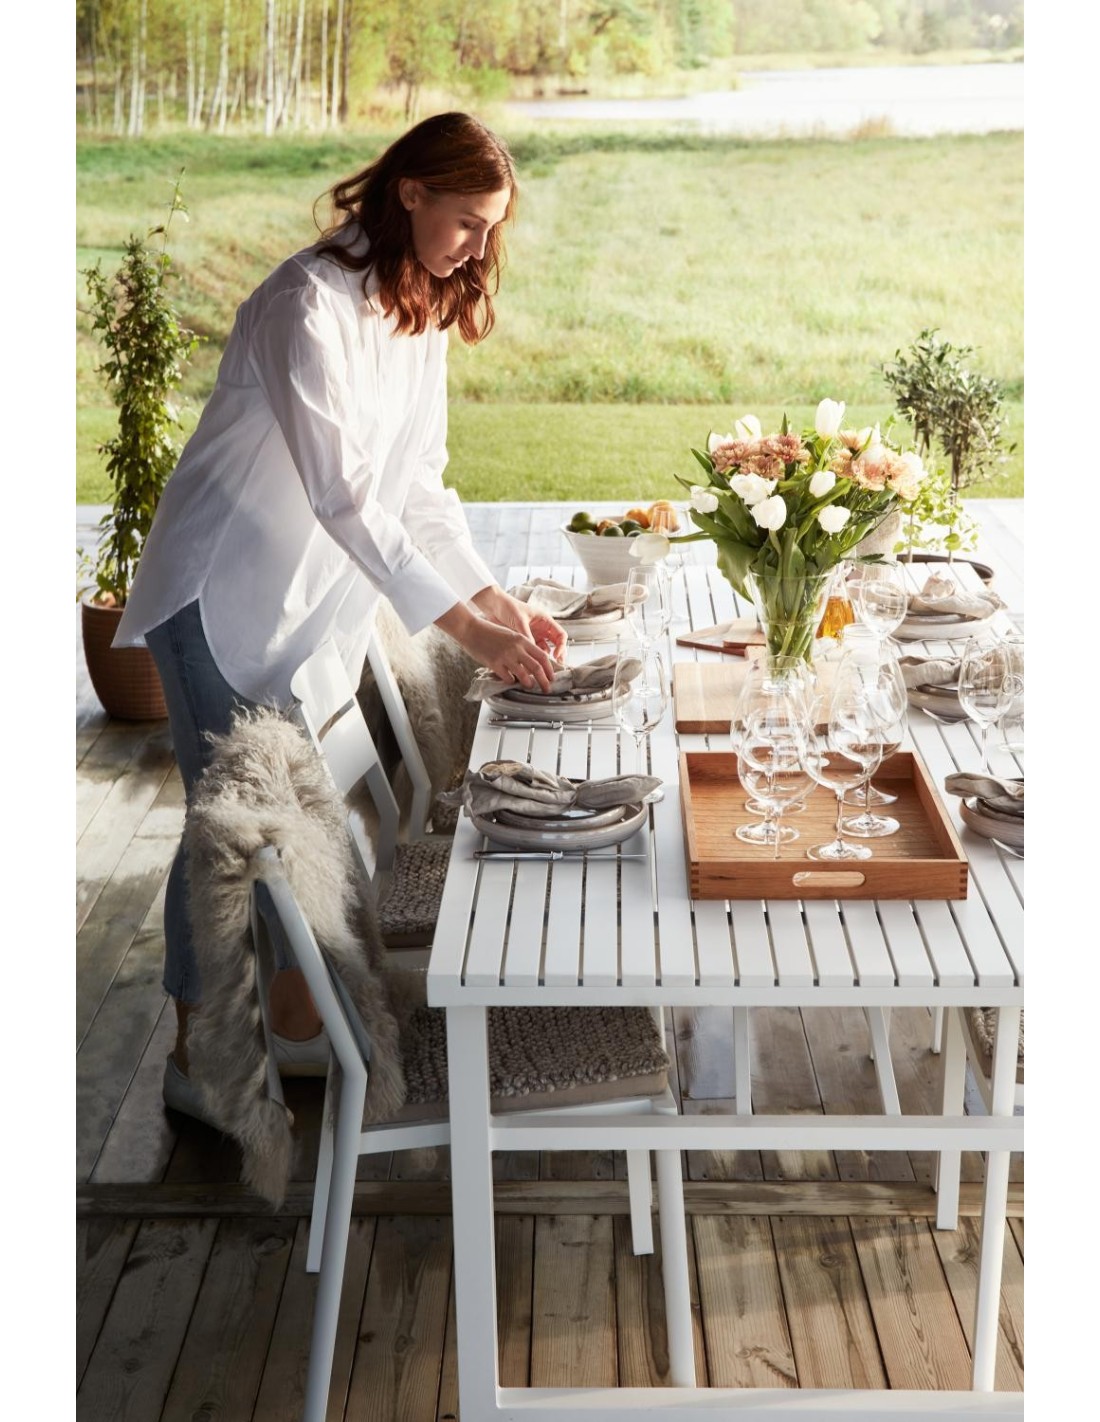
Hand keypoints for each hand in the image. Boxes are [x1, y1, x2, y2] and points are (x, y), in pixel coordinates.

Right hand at [436, 601, 556, 691]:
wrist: (471, 629)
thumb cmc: (490, 632)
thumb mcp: (511, 635)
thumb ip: (522, 646)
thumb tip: (532, 661)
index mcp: (522, 640)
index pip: (542, 656)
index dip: (550, 669)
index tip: (552, 677)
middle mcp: (516, 648)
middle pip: (537, 668)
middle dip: (545, 681)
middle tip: (547, 689)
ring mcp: (505, 656)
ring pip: (524, 675)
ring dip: (529, 684)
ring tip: (530, 686)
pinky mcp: (494, 663)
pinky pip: (508, 678)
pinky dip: (511, 681)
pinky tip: (511, 681)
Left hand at [472, 586, 567, 659]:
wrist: (493, 607)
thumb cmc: (508, 608)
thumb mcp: (520, 620)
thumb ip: (527, 635)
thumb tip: (534, 651)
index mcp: (545, 620)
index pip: (561, 635)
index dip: (561, 646)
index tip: (556, 656)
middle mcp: (542, 629)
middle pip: (556, 644)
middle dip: (557, 655)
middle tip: (555, 667)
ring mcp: (534, 635)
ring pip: (544, 650)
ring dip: (544, 659)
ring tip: (541, 668)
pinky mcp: (525, 641)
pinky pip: (532, 652)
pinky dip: (533, 658)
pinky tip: (530, 665)